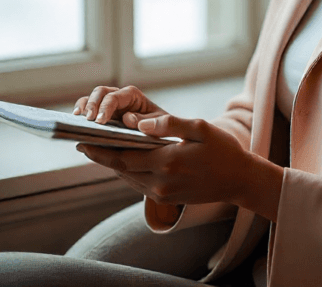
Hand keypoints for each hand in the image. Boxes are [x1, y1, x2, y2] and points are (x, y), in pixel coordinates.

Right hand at [72, 84, 166, 127]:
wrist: (160, 137)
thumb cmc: (162, 127)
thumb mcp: (165, 124)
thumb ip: (155, 122)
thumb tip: (129, 119)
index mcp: (133, 96)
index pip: (116, 96)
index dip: (107, 106)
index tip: (101, 121)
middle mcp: (118, 99)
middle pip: (100, 92)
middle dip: (93, 104)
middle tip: (89, 120)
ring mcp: (108, 108)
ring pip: (90, 100)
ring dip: (83, 107)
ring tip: (77, 120)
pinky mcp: (101, 118)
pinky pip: (87, 113)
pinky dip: (80, 115)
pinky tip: (77, 127)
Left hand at [76, 113, 254, 208]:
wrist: (239, 180)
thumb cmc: (223, 149)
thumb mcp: (200, 128)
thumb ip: (169, 124)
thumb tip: (139, 122)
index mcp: (168, 162)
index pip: (124, 157)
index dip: (101, 150)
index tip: (82, 140)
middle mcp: (161, 182)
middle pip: (121, 169)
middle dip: (101, 156)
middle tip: (83, 143)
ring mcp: (163, 194)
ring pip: (129, 179)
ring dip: (113, 165)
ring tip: (99, 149)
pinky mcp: (167, 199)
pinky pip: (140, 185)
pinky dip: (128, 172)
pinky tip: (124, 160)